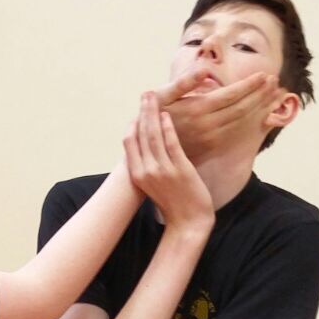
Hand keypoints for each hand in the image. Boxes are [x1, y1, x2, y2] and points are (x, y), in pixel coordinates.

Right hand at [123, 92, 212, 230]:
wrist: (189, 223)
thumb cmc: (173, 204)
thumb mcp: (153, 186)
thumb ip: (148, 168)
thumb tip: (147, 151)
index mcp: (137, 175)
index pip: (129, 143)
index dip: (132, 124)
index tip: (137, 111)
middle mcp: (147, 171)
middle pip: (140, 135)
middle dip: (143, 112)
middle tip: (145, 95)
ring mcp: (163, 171)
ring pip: (154, 136)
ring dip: (153, 114)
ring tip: (155, 98)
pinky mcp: (180, 170)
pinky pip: (171, 144)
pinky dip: (168, 128)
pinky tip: (168, 116)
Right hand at [155, 71, 280, 159]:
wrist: (147, 148)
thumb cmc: (152, 115)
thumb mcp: (162, 95)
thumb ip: (184, 81)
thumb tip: (205, 69)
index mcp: (198, 109)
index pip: (232, 95)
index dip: (250, 85)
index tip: (266, 75)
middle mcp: (208, 125)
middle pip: (242, 108)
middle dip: (261, 94)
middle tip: (276, 81)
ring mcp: (211, 137)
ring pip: (243, 121)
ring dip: (260, 107)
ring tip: (274, 94)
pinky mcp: (212, 145)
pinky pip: (237, 131)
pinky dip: (252, 120)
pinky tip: (261, 112)